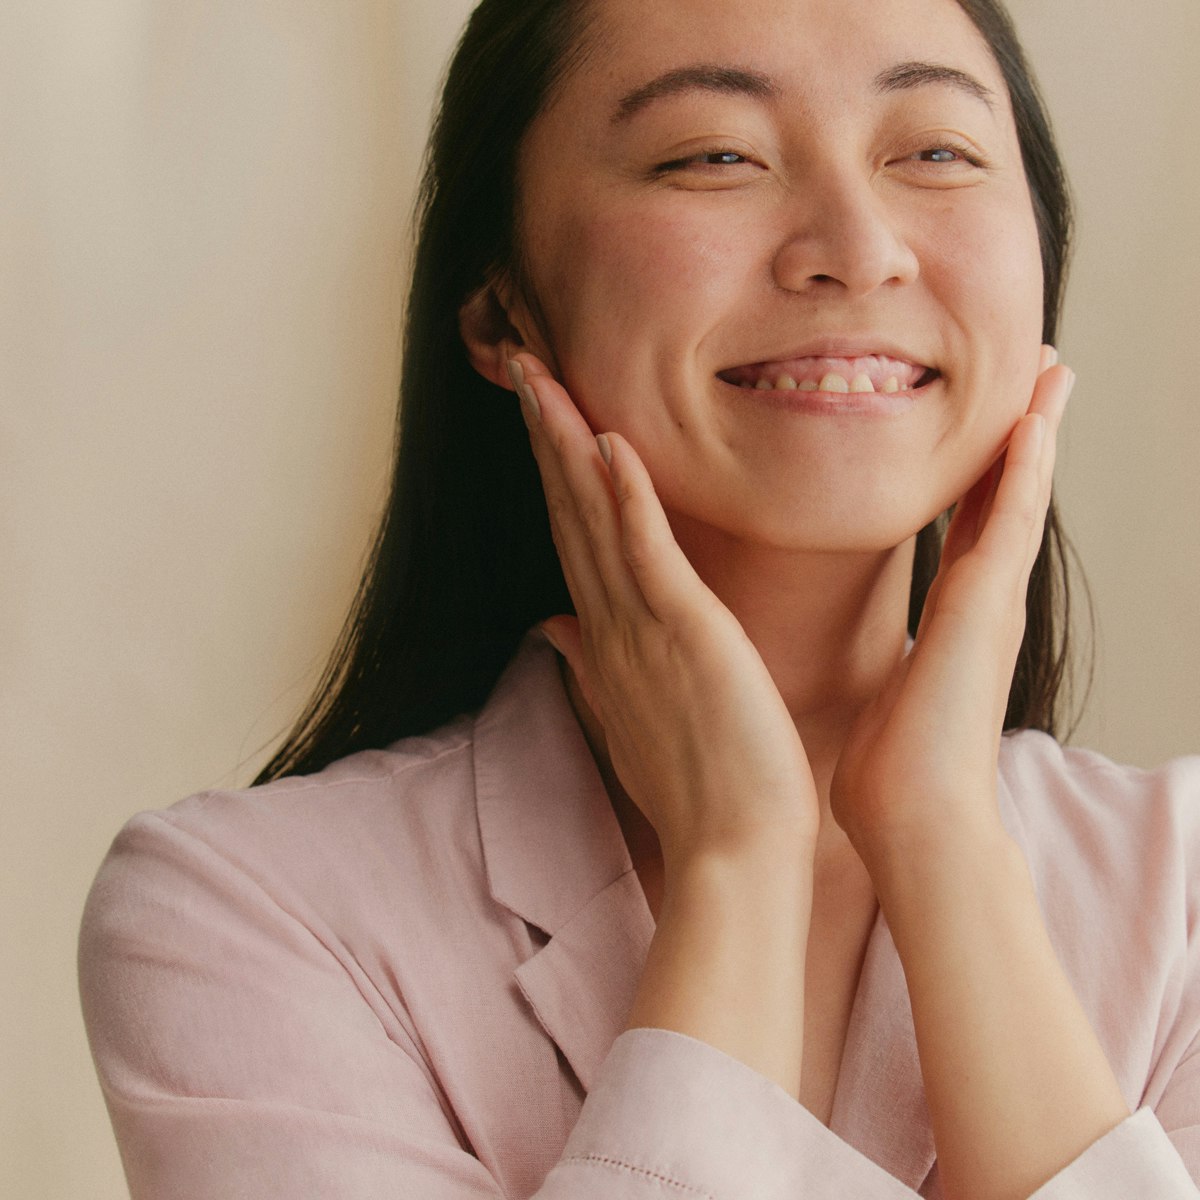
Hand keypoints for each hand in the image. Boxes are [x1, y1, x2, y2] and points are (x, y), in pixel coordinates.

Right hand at [508, 352, 819, 862]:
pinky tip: (608, 442)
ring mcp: (642, 628)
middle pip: (569, 512)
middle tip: (522, 362)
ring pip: (593, 518)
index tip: (541, 411)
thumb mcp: (631, 715)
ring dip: (565, 444)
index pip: (573, 536)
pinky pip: (647, 554)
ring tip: (542, 376)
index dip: (553, 470)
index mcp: (608, 637)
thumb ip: (591, 664)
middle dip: (543, 434)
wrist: (735, 849)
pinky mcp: (685, 634)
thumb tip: (553, 628)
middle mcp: (611, 624)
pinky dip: (625, 497)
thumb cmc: (695, 785)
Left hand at [830, 348, 1073, 862]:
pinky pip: (1010, 524)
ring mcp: (989, 604)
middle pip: (1004, 499)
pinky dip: (1024, 473)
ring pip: (1018, 497)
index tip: (990, 427)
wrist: (916, 824)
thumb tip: (867, 672)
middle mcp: (980, 604)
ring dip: (1036, 434)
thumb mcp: (881, 697)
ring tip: (1053, 372)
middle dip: (1020, 438)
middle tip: (1039, 375)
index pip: (971, 528)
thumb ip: (884, 668)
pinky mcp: (985, 610)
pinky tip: (1035, 421)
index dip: (983, 474)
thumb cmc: (892, 776)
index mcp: (953, 619)